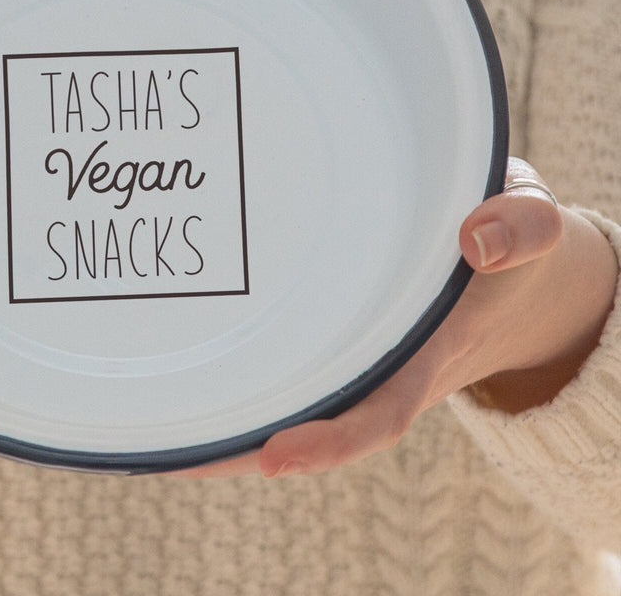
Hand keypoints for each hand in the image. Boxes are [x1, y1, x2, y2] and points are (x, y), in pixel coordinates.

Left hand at [179, 157, 617, 478]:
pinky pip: (282, 360)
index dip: (330, 440)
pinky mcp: (331, 332)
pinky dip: (237, 379)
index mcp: (427, 354)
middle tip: (167, 450)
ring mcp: (352, 354)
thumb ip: (520, 229)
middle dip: (239, 444)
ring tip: (149, 430)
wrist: (507, 267)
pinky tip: (182, 376)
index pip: (379, 412)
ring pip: (282, 397)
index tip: (273, 455)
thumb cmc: (508, 248)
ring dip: (223, 420)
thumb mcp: (532, 228)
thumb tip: (480, 240)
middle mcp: (380, 366)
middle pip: (306, 419)